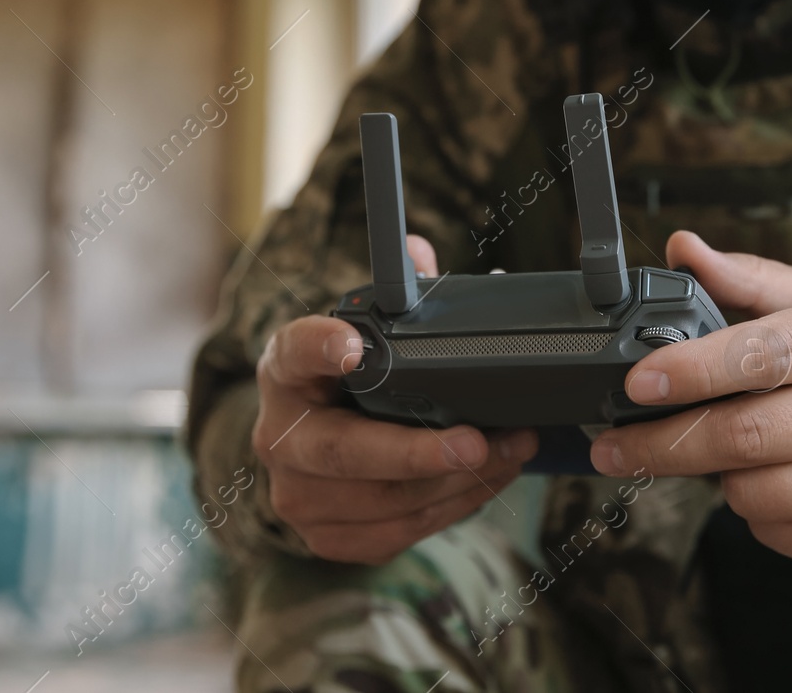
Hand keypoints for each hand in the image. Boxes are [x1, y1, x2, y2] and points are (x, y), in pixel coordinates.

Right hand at [252, 234, 537, 564]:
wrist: (310, 448)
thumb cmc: (346, 384)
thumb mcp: (360, 336)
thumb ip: (391, 297)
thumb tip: (419, 254)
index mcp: (284, 370)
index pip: (293, 352)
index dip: (320, 348)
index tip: (352, 345)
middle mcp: (278, 437)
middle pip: (344, 452)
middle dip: (418, 452)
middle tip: (476, 442)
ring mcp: (298, 496)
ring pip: (385, 501)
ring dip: (459, 480)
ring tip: (513, 451)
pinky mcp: (326, 538)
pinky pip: (400, 531)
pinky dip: (453, 506)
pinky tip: (489, 479)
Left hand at [590, 231, 791, 576]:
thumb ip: (751, 281)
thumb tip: (682, 249)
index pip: (762, 353)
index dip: (689, 370)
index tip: (635, 383)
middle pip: (745, 434)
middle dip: (664, 443)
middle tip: (614, 445)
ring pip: (753, 492)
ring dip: (719, 479)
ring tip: (727, 456)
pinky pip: (777, 534)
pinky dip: (756, 515)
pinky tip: (777, 488)